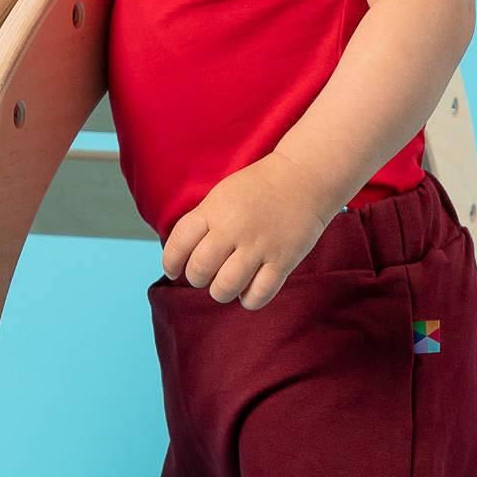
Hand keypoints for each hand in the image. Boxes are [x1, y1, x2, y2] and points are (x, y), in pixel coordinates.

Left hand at [163, 151, 339, 308]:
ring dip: (220, 292)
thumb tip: (184, 255)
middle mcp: (233, 229)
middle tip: (205, 275)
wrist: (305, 177)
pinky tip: (249, 291)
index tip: (173, 270)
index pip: (179, 243)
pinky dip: (249, 300)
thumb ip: (204, 221)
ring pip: (225, 287)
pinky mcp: (283, 261)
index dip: (171, 262)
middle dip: (197, 278)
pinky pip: (259, 294)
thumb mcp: (222, 195)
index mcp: (214, 210)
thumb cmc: (260, 187)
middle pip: (199, 270)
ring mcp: (259, 246)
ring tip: (226, 285)